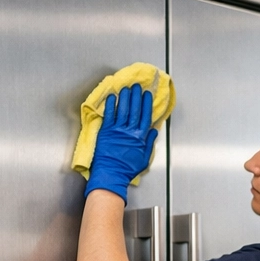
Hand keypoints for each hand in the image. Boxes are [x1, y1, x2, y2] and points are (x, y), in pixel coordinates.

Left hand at [86, 83, 158, 200]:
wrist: (111, 173)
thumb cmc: (128, 169)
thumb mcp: (145, 158)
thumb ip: (149, 143)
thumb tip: (154, 131)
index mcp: (140, 137)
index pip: (145, 116)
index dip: (146, 104)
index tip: (147, 95)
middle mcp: (129, 131)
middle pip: (134, 110)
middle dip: (136, 97)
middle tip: (137, 86)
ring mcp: (117, 130)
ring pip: (122, 110)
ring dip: (125, 98)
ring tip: (126, 88)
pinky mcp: (106, 131)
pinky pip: (109, 115)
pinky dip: (110, 105)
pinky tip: (112, 97)